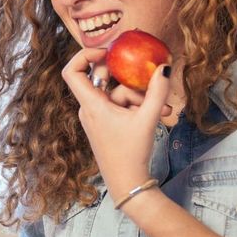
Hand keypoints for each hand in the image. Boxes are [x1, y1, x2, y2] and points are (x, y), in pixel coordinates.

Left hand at [62, 48, 170, 198]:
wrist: (128, 184)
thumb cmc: (131, 153)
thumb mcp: (148, 119)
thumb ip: (157, 91)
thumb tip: (164, 66)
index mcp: (91, 105)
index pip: (72, 71)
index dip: (85, 55)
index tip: (108, 52)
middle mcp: (90, 108)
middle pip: (104, 80)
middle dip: (131, 81)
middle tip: (149, 80)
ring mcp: (97, 116)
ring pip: (119, 95)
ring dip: (142, 99)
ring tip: (164, 111)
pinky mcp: (106, 124)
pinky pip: (121, 107)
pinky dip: (138, 108)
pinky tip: (159, 115)